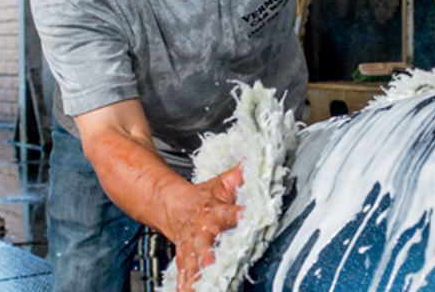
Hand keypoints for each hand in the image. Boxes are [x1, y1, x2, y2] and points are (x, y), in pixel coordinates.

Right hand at [171, 164, 243, 290]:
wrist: (174, 206)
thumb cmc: (205, 196)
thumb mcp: (223, 182)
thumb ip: (241, 174)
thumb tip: (260, 157)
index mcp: (213, 210)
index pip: (228, 212)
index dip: (237, 214)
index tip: (244, 217)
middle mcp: (201, 230)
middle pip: (205, 244)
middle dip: (208, 256)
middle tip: (211, 265)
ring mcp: (191, 246)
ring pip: (192, 263)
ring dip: (196, 276)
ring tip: (200, 288)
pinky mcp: (185, 258)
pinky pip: (184, 274)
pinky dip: (185, 285)